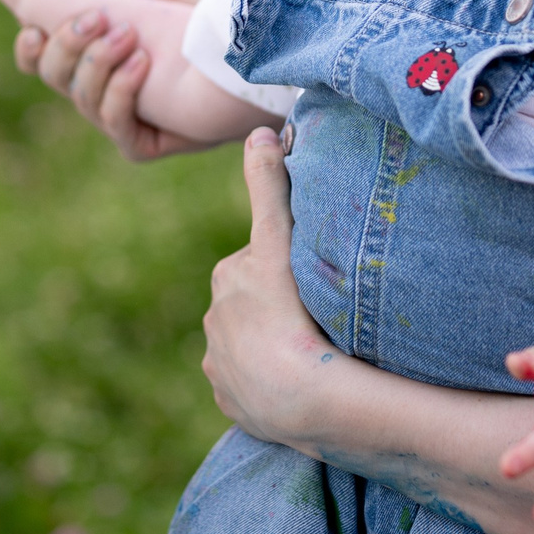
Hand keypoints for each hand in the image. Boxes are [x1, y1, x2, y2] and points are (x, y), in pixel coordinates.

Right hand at [13, 0, 206, 163]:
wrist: (250, 66)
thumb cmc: (202, 29)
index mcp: (91, 56)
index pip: (40, 59)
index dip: (29, 47)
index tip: (34, 27)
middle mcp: (97, 91)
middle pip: (52, 75)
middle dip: (69, 44)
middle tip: (99, 17)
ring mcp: (117, 120)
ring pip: (79, 97)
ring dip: (99, 62)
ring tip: (131, 35)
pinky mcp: (140, 144)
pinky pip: (113, 121)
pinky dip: (122, 90)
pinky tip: (142, 63)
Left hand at [200, 128, 333, 443]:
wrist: (300, 394)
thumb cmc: (292, 311)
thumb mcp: (280, 240)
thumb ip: (269, 185)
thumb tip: (259, 132)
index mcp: (225, 280)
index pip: (260, 264)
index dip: (289, 268)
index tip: (313, 282)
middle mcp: (215, 323)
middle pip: (256, 305)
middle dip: (281, 307)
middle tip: (319, 316)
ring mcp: (221, 367)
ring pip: (254, 346)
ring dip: (277, 345)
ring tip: (313, 351)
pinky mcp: (231, 402)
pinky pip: (253, 385)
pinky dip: (271, 382)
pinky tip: (298, 381)